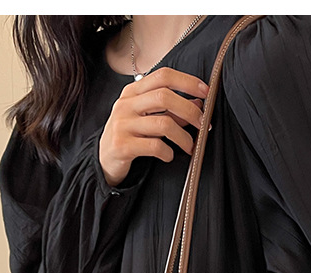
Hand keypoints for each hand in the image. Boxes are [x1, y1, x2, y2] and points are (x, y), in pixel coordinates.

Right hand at [99, 66, 210, 187]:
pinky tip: (169, 156)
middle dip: (190, 111)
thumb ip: (171, 111)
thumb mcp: (148, 119)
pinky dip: (168, 152)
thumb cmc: (130, 136)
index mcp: (133, 92)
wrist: (104, 160)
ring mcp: (122, 124)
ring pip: (163, 123)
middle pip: (165, 97)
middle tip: (203, 125)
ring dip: (184, 137)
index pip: (163, 76)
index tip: (205, 92)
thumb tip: (198, 104)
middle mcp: (126, 104)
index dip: (187, 81)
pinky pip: (154, 146)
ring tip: (190, 147)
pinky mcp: (122, 145)